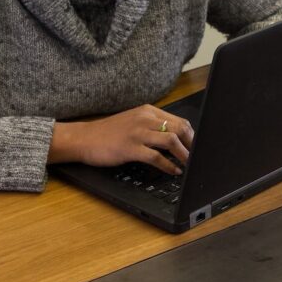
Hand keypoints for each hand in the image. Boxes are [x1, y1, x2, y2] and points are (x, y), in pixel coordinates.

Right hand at [48, 104, 194, 174]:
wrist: (84, 138)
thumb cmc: (108, 133)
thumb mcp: (133, 122)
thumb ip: (152, 126)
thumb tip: (175, 139)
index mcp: (147, 111)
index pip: (179, 120)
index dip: (191, 135)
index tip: (197, 147)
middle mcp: (145, 118)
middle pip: (179, 128)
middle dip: (192, 144)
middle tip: (196, 157)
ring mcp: (137, 132)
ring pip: (170, 140)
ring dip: (184, 155)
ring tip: (188, 165)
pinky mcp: (130, 147)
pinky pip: (156, 156)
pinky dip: (168, 165)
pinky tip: (173, 171)